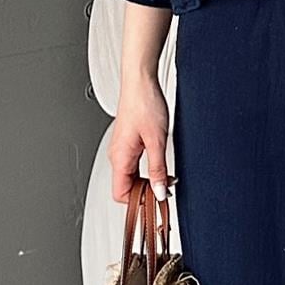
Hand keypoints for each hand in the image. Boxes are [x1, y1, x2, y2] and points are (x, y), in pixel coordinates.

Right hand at [109, 73, 169, 204]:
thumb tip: (160, 191)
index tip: (158, 200)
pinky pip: (134, 166)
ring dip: (148, 181)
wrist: (141, 82)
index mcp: (120, 158)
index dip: (139, 202)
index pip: (121, 194)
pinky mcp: (128, 143)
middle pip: (126, 188)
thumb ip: (158, 169)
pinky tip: (161, 167)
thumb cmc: (145, 103)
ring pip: (131, 177)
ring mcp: (122, 149)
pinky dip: (147, 170)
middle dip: (146, 192)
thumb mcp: (157, 141)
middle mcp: (117, 155)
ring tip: (167, 178)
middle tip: (166, 189)